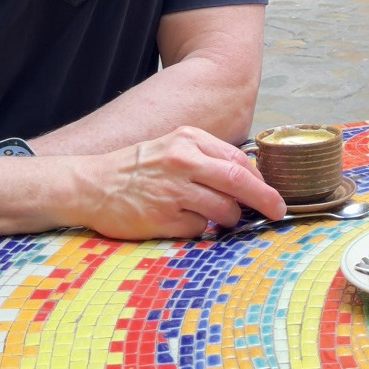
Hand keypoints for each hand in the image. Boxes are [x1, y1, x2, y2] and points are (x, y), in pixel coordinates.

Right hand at [78, 126, 285, 240]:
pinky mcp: (162, 218)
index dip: (261, 181)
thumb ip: (209, 158)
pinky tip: (180, 220)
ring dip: (228, 218)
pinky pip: (199, 229)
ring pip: (223, 209)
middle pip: (238, 181)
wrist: (91, 185)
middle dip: (264, 199)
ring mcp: (171, 191)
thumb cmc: (138, 168)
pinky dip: (199, 228)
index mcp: (188, 140)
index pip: (238, 160)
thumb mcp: (173, 147)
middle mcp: (181, 161)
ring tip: (215, 217)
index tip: (274, 195)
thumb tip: (251, 178)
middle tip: (277, 212)